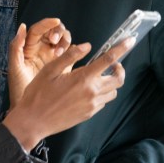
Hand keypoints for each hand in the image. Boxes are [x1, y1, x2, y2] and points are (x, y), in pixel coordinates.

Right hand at [2, 37, 132, 151]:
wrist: (33, 121)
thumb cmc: (38, 94)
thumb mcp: (50, 70)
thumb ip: (70, 56)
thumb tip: (87, 46)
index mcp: (83, 78)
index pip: (109, 60)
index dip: (121, 49)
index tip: (130, 41)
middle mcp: (91, 92)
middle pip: (118, 79)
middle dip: (119, 69)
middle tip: (112, 64)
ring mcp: (92, 105)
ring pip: (113, 92)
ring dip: (111, 82)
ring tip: (98, 77)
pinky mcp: (89, 114)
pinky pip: (103, 102)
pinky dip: (102, 94)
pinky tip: (88, 90)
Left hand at [7, 19, 70, 106]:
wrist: (30, 112)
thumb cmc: (18, 90)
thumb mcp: (15, 69)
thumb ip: (15, 47)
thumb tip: (22, 27)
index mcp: (29, 48)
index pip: (38, 30)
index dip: (47, 24)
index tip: (55, 21)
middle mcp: (41, 50)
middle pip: (53, 32)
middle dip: (57, 32)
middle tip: (55, 42)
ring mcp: (53, 58)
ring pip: (64, 42)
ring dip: (65, 42)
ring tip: (61, 53)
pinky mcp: (63, 67)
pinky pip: (71, 55)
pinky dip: (74, 53)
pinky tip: (73, 57)